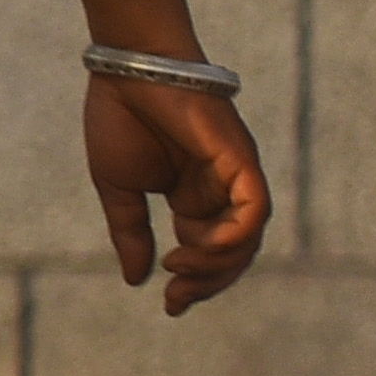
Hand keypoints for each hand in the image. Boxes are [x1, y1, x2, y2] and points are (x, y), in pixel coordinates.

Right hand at [89, 74, 269, 313]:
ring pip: (248, 237)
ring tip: (178, 268)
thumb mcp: (121, 190)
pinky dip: (232, 236)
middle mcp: (222, 190)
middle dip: (209, 283)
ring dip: (218, 265)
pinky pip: (254, 209)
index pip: (209, 253)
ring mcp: (235, 175)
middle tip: (176, 299)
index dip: (196, 283)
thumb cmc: (122, 119)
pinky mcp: (242, 160)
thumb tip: (137, 280)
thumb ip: (132, 234)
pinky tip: (195, 247)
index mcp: (195, 198)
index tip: (169, 305)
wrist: (128, 70)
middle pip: (235, 253)